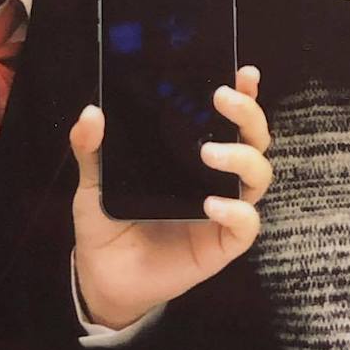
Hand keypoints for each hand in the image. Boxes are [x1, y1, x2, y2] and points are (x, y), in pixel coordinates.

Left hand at [69, 66, 271, 329]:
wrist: (101, 276)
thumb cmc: (106, 222)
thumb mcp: (94, 181)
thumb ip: (91, 148)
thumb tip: (91, 112)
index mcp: (191, 156)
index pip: (227, 119)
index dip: (244, 94)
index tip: (243, 73)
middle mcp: (214, 178)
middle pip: (254, 140)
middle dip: (248, 115)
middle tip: (222, 100)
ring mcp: (222, 210)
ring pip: (259, 177)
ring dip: (242, 158)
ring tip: (209, 154)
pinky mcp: (221, 245)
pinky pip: (246, 225)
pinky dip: (236, 212)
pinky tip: (211, 206)